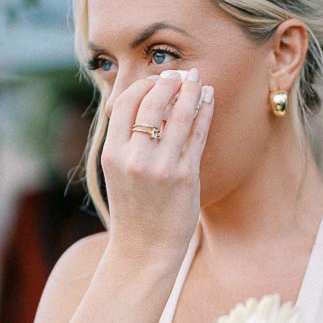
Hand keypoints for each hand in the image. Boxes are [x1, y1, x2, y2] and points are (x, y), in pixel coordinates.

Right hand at [102, 69, 213, 267]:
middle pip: (153, 102)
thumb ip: (129, 140)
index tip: (157, 79)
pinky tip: (209, 99)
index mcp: (113, 154)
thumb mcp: (119, 172)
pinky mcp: (185, 176)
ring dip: (192, 91)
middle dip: (170, 81)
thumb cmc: (134, 210)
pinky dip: (205, 112)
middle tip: (182, 72)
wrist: (144, 250)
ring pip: (180, 114)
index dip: (143, 85)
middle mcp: (135, 158)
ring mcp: (161, 167)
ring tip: (199, 80)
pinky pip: (198, 134)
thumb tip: (149, 103)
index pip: (125, 103)